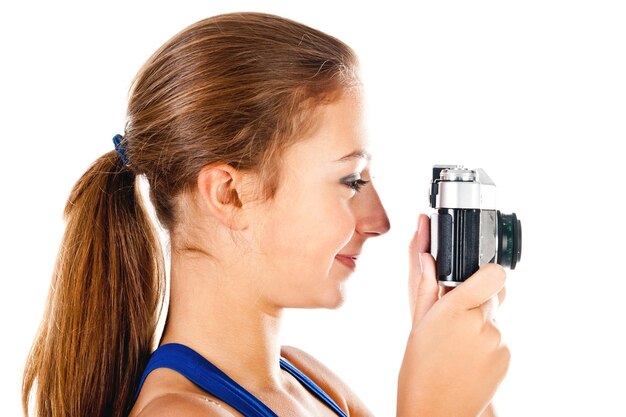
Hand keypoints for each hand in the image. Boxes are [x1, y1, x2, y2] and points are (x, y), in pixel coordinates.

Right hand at [397, 214, 509, 416]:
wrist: (436, 411)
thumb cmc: (420, 368)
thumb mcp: (419, 323)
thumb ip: (427, 286)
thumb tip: (428, 257)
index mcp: (457, 309)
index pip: (495, 274)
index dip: (488, 272)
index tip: (477, 277)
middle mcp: (483, 323)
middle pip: (492, 295)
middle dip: (477, 300)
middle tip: (456, 320)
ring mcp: (498, 342)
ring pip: (495, 318)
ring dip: (481, 324)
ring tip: (458, 346)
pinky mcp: (507, 358)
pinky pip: (500, 339)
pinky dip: (487, 344)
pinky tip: (468, 359)